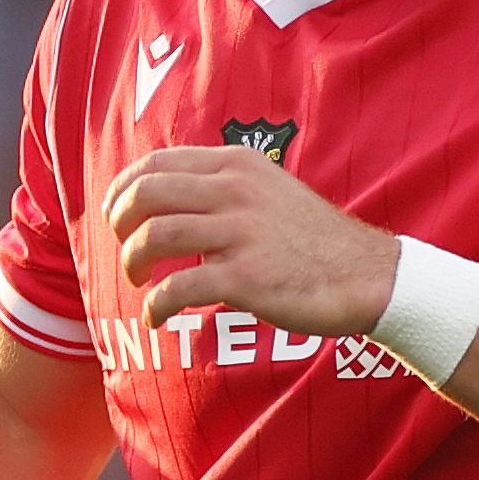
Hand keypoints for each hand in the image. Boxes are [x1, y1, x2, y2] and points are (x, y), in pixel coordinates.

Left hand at [103, 146, 399, 333]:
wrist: (364, 274)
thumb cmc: (310, 238)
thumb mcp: (268, 189)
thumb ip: (222, 186)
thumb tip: (167, 196)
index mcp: (237, 164)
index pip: (156, 163)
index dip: (122, 189)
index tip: (114, 215)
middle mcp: (236, 190)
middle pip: (146, 194)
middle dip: (119, 224)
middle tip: (124, 249)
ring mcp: (241, 232)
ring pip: (155, 236)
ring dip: (132, 262)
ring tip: (137, 281)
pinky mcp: (247, 276)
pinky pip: (179, 286)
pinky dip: (156, 304)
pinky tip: (157, 316)